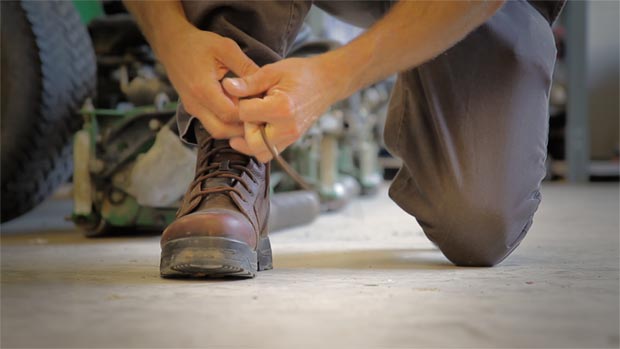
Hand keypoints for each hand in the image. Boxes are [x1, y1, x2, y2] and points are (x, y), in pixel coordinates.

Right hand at [159, 28, 258, 138]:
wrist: (172, 45)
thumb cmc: (199, 44)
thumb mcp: (226, 48)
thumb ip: (245, 67)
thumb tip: (266, 83)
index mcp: (203, 88)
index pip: (228, 114)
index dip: (247, 114)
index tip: (262, 106)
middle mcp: (195, 104)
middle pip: (222, 130)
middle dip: (242, 128)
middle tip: (259, 116)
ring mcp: (193, 109)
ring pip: (216, 131)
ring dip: (234, 128)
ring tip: (251, 114)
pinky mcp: (193, 110)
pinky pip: (212, 124)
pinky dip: (227, 123)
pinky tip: (239, 111)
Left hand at [222, 56, 345, 161]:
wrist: (326, 82)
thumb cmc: (300, 73)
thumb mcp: (272, 71)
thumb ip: (248, 82)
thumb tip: (226, 86)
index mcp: (281, 108)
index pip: (245, 114)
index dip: (240, 102)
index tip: (247, 93)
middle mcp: (287, 128)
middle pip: (250, 141)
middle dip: (244, 126)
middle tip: (249, 110)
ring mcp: (291, 137)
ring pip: (259, 152)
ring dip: (249, 140)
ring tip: (252, 121)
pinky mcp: (291, 140)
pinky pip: (269, 152)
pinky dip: (259, 144)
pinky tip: (258, 127)